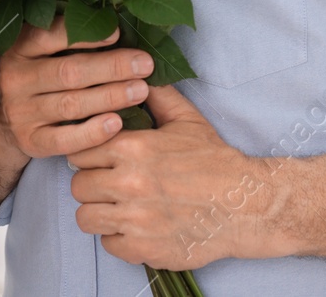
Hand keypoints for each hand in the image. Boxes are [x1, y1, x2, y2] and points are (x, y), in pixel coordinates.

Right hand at [0, 16, 153, 158]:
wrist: (16, 118)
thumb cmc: (45, 74)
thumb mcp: (47, 50)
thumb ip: (73, 38)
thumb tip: (120, 29)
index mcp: (19, 48)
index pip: (49, 36)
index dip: (85, 35)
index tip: (119, 34)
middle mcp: (15, 79)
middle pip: (68, 72)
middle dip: (111, 67)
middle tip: (144, 65)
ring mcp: (20, 112)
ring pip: (70, 105)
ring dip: (110, 97)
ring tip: (141, 91)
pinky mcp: (30, 140)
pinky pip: (64, 140)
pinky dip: (92, 132)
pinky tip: (117, 123)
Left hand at [66, 84, 271, 268]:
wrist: (247, 205)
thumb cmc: (216, 161)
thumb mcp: (186, 120)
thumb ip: (157, 96)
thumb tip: (139, 76)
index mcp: (132, 149)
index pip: (79, 151)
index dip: (89, 155)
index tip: (101, 161)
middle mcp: (128, 183)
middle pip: (78, 185)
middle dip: (92, 184)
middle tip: (110, 185)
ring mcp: (134, 219)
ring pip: (85, 217)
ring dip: (99, 212)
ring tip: (117, 207)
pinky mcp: (143, 249)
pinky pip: (107, 244)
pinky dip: (118, 238)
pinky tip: (135, 228)